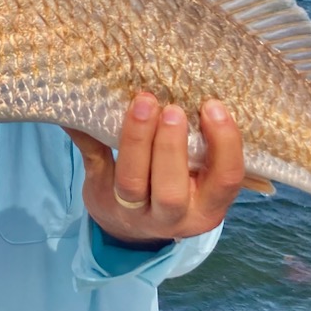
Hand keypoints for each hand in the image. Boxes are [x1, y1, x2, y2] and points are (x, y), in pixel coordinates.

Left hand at [65, 94, 244, 247]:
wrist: (129, 227)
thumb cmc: (175, 188)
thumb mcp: (199, 177)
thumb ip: (204, 143)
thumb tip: (211, 83)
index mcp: (206, 207)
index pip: (226, 180)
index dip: (224, 144)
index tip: (213, 106)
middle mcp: (171, 216)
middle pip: (170, 192)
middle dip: (171, 148)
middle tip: (173, 110)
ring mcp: (131, 211)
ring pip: (131, 182)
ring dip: (136, 140)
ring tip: (143, 103)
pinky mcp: (100, 194)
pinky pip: (94, 161)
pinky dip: (86, 133)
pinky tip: (84, 110)